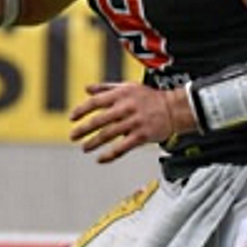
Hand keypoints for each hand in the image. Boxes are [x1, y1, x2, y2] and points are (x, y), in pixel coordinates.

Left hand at [69, 81, 183, 163]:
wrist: (174, 109)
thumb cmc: (149, 97)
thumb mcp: (128, 87)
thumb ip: (106, 88)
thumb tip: (87, 89)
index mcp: (122, 94)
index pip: (96, 101)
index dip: (81, 110)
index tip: (72, 118)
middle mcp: (127, 107)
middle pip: (99, 120)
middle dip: (83, 129)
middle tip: (73, 136)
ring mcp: (134, 122)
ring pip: (108, 134)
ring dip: (93, 143)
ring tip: (84, 148)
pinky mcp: (142, 136)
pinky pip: (122, 147)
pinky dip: (110, 155)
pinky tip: (100, 159)